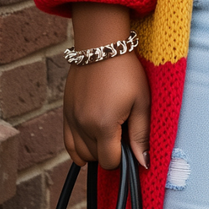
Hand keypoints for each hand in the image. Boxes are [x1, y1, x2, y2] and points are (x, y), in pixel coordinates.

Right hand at [64, 3, 150, 169]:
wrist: (101, 46)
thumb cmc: (125, 71)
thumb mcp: (141, 102)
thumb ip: (140, 135)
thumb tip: (143, 162)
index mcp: (103, 124)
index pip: (110, 162)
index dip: (122, 157)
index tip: (129, 141)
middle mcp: (83, 125)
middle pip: (95, 158)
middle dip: (110, 151)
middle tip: (121, 130)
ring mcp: (71, 119)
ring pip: (80, 153)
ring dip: (95, 149)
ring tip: (109, 130)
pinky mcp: (65, 112)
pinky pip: (68, 142)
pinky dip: (79, 146)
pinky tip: (92, 138)